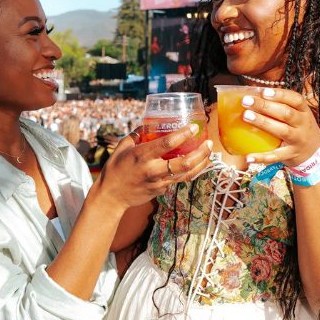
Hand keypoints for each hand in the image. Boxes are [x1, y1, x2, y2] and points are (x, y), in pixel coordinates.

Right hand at [97, 124, 212, 210]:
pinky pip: (178, 179)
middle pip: (184, 163)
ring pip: (186, 174)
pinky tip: (196, 163)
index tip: (194, 126)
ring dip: (201, 163)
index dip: (183, 134)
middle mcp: (153, 170)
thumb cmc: (115, 169)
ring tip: (209, 153)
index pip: (167, 143)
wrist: (111, 196)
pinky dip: (189, 171)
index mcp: (142, 155)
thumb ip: (136, 135)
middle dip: (200, 153)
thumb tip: (148, 123)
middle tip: (208, 143)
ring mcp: (159, 182)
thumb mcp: (122, 147)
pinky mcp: (161, 190)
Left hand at [239, 87, 319, 166]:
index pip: (295, 99)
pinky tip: (248, 157)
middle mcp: (302, 124)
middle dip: (265, 106)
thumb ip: (281, 105)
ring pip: (282, 131)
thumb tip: (254, 94)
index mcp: (304, 111)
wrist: (314, 152)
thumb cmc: (299, 128)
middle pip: (286, 113)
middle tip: (246, 101)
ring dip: (263, 123)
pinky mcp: (290, 155)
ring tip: (246, 116)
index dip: (280, 94)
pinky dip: (262, 157)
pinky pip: (275, 156)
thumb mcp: (298, 115)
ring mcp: (297, 140)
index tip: (263, 91)